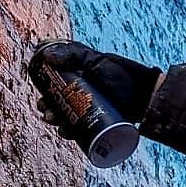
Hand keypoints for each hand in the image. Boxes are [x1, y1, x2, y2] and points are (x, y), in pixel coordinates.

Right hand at [31, 42, 159, 130]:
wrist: (146, 98)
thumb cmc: (124, 76)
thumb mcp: (98, 61)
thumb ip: (74, 54)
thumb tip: (47, 56)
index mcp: (79, 76)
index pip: (56, 81)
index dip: (45, 86)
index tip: (39, 89)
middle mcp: (82, 93)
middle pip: (57, 100)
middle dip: (47, 105)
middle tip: (44, 107)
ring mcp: (89, 109)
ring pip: (65, 116)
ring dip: (55, 119)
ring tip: (53, 119)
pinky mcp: (96, 124)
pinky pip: (78, 131)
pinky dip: (69, 132)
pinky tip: (65, 132)